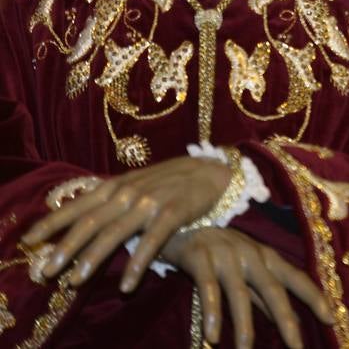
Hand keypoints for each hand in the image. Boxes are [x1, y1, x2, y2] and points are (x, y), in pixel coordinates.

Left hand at [20, 154, 230, 288]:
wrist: (213, 170)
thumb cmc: (170, 180)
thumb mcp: (135, 183)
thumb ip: (109, 198)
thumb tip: (76, 215)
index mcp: (116, 185)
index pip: (77, 205)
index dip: (51, 222)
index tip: (28, 240)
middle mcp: (128, 192)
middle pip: (90, 222)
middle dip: (65, 248)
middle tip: (46, 271)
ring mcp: (150, 202)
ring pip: (114, 233)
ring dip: (92, 258)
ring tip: (75, 281)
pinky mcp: (173, 212)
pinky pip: (151, 242)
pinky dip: (137, 263)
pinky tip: (128, 284)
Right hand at [160, 226, 334, 348]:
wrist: (178, 222)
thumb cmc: (217, 251)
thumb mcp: (244, 270)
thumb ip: (263, 294)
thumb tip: (289, 320)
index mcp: (266, 257)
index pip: (297, 278)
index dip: (315, 298)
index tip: (331, 320)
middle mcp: (251, 254)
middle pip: (274, 289)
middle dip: (287, 320)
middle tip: (297, 347)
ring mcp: (226, 255)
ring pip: (240, 294)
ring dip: (244, 325)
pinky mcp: (200, 257)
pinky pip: (208, 289)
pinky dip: (211, 313)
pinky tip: (212, 337)